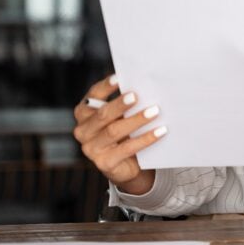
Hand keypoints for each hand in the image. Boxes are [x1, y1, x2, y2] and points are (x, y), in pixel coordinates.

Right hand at [72, 75, 165, 195]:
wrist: (126, 166)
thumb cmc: (123, 134)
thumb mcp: (120, 117)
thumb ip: (125, 104)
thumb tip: (145, 86)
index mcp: (84, 114)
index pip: (93, 96)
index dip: (105, 87)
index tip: (118, 78)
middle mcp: (83, 131)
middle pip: (103, 114)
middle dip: (120, 104)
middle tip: (136, 96)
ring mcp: (91, 149)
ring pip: (114, 131)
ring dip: (136, 120)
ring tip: (155, 111)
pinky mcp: (104, 163)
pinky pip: (127, 148)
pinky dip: (145, 139)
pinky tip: (160, 131)